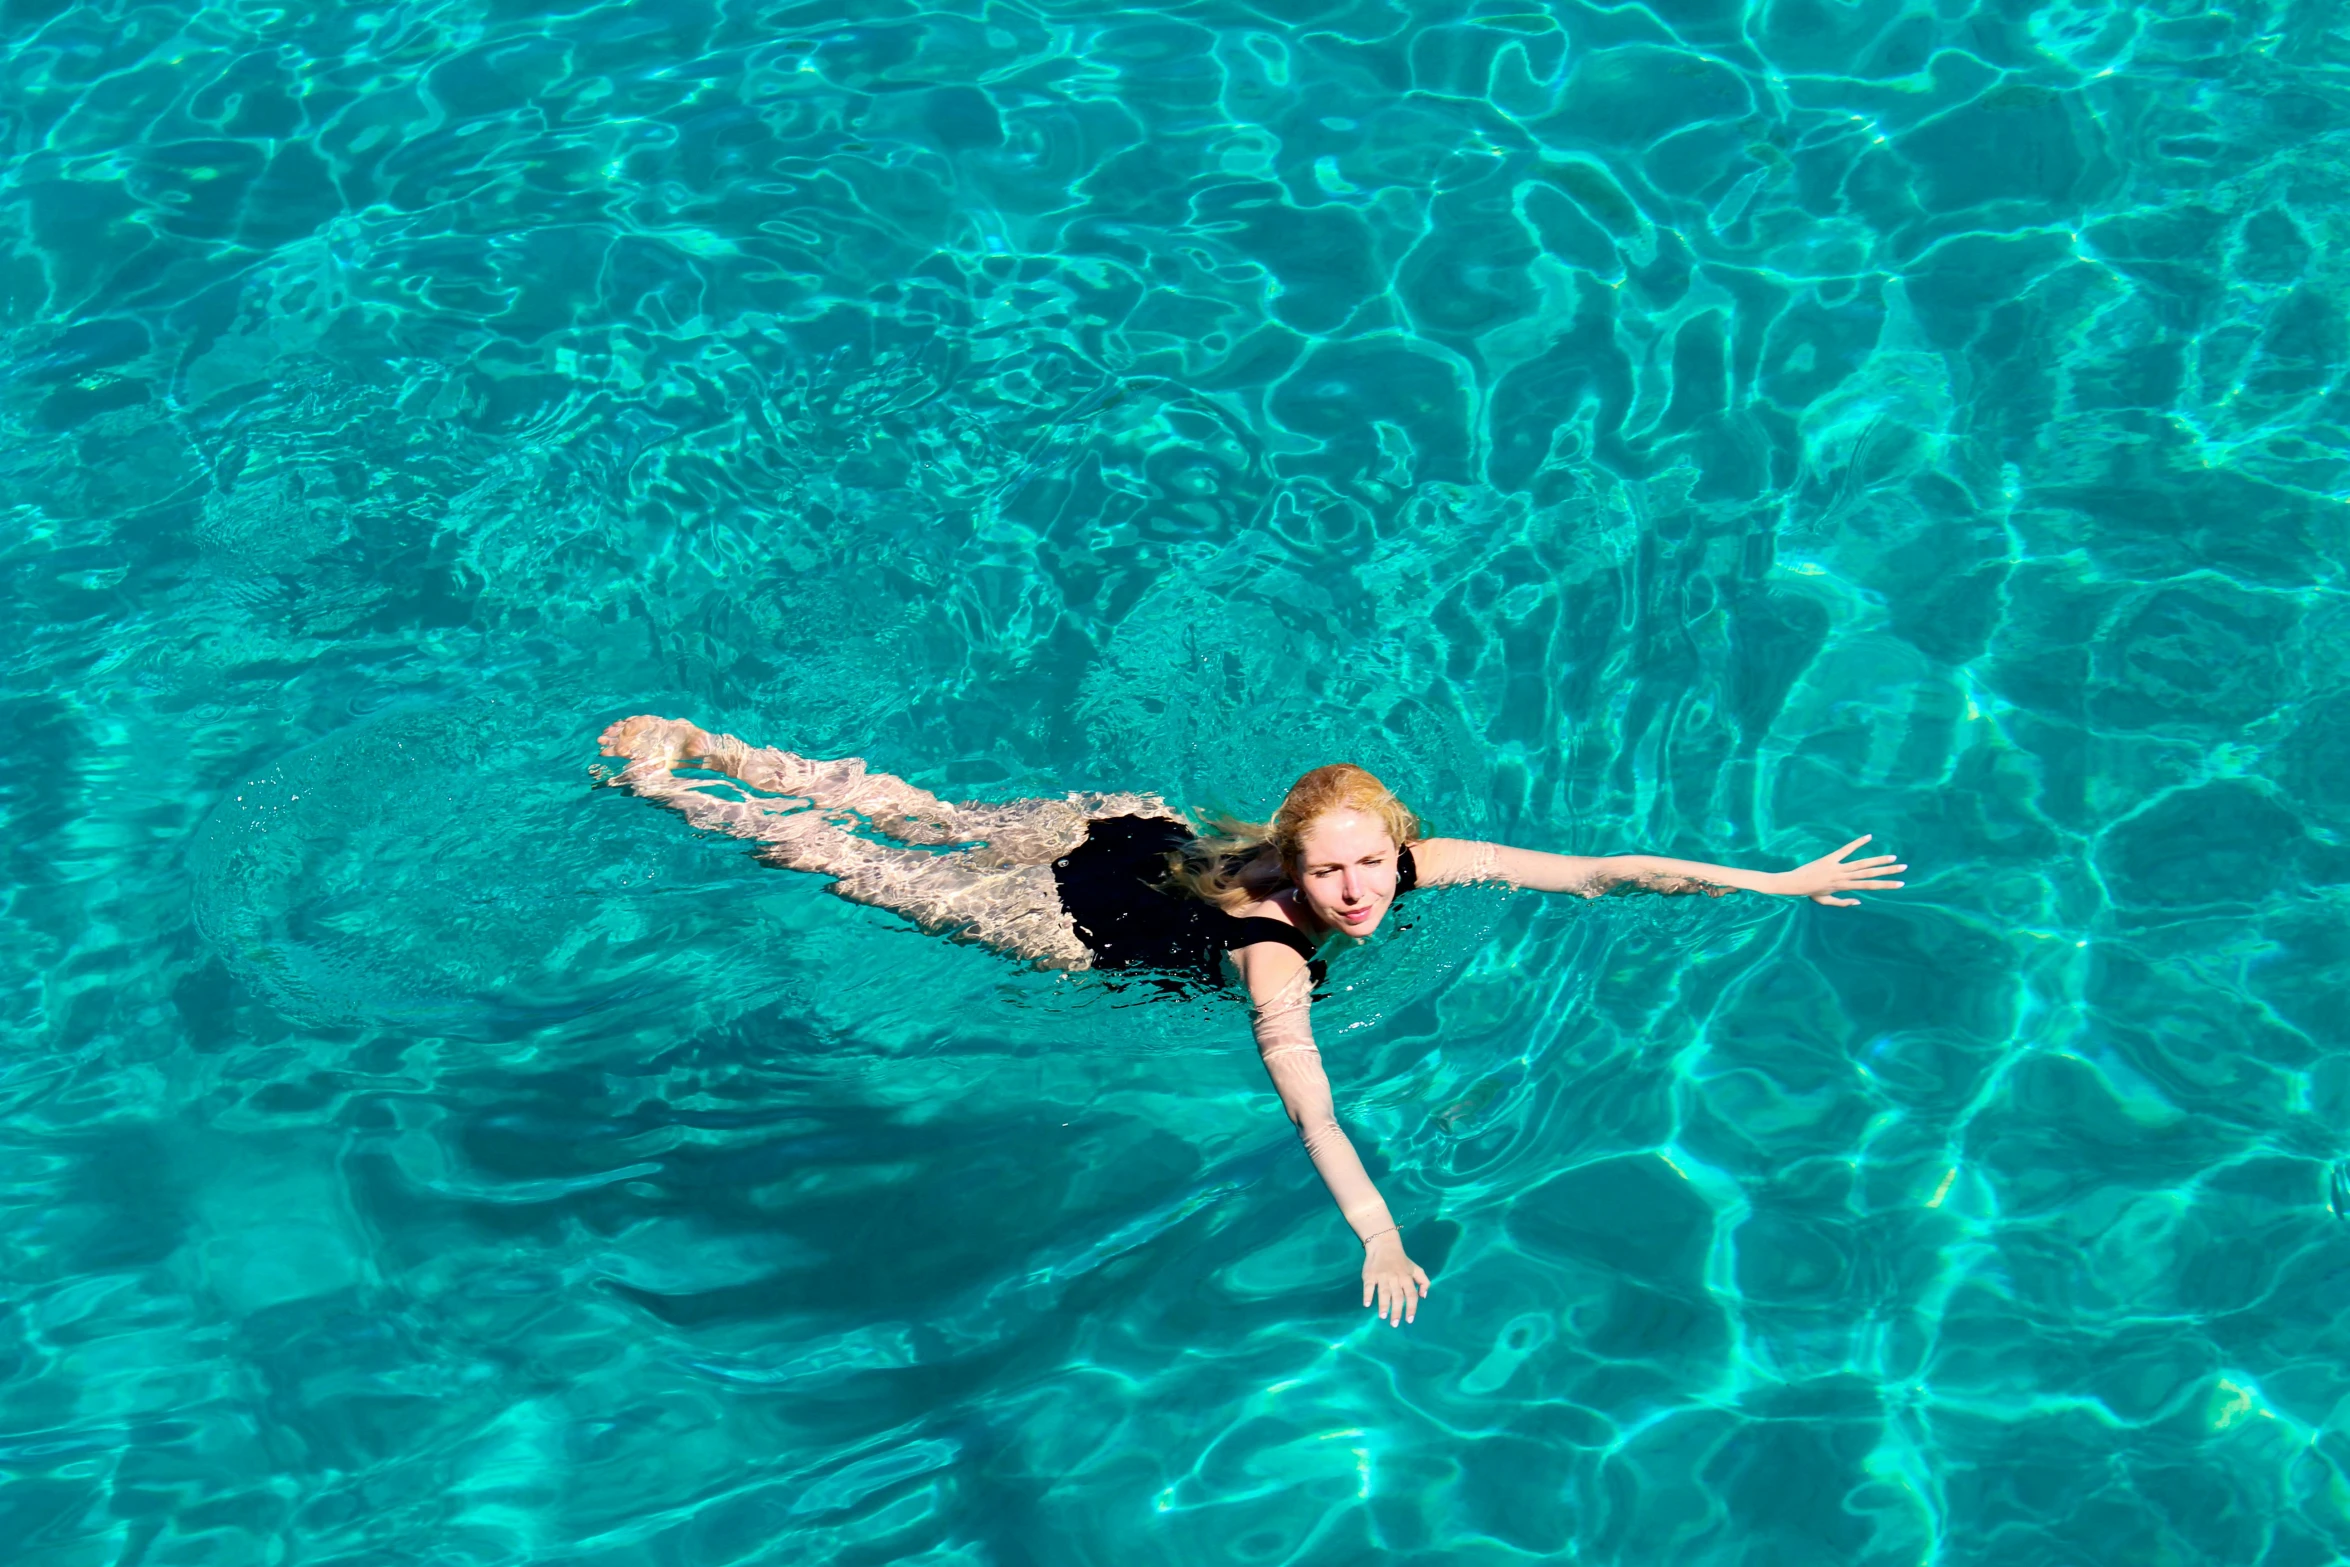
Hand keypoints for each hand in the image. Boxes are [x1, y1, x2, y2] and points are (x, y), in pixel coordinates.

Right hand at [1362, 1233, 1430, 1324]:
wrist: (1384, 1244)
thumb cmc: (1401, 1260)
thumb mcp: (1415, 1268)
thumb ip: (1423, 1281)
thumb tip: (1424, 1296)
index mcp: (1407, 1278)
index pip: (1411, 1295)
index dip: (1411, 1308)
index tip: (1409, 1320)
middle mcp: (1395, 1278)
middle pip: (1397, 1296)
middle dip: (1397, 1311)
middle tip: (1395, 1324)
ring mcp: (1382, 1276)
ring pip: (1384, 1292)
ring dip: (1384, 1305)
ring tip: (1383, 1316)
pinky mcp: (1370, 1275)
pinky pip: (1369, 1286)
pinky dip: (1368, 1295)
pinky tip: (1367, 1304)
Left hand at [1774, 835, 1906, 906]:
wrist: (1793, 884)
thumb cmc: (1809, 892)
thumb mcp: (1825, 901)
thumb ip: (1843, 902)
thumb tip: (1859, 902)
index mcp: (1844, 887)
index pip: (1869, 887)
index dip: (1886, 885)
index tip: (1900, 884)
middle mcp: (1843, 877)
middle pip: (1870, 874)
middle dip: (1888, 872)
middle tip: (1903, 868)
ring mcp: (1837, 867)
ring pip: (1862, 864)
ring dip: (1878, 860)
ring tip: (1893, 857)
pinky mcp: (1830, 858)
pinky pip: (1845, 850)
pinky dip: (1857, 843)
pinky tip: (1868, 837)